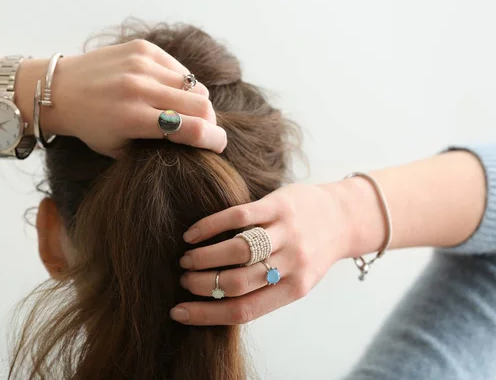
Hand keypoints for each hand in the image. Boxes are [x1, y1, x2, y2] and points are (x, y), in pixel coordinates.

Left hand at [45, 39, 226, 157]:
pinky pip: (180, 69)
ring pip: (194, 86)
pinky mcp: (143, 49)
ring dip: (196, 103)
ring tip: (184, 111)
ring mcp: (142, 64)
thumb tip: (193, 144)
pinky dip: (181, 84)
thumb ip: (156, 149)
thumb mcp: (119, 149)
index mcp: (132, 119)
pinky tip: (168, 92)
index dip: (214, 140)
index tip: (220, 146)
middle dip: (209, 122)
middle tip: (202, 130)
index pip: (191, 130)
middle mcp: (139, 89)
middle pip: (201, 105)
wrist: (60, 89)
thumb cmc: (91, 125)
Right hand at [170, 182, 355, 325]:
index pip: (243, 310)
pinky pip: (239, 216)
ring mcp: (286, 233)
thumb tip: (215, 302)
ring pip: (237, 251)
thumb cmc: (311, 252)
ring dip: (204, 257)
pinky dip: (210, 226)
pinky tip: (192, 234)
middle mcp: (291, 264)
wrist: (343, 217)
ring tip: (186, 259)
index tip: (178, 312)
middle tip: (184, 279)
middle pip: (237, 282)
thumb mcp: (296, 279)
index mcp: (294, 289)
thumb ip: (264, 289)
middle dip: (202, 284)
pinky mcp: (279, 206)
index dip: (206, 314)